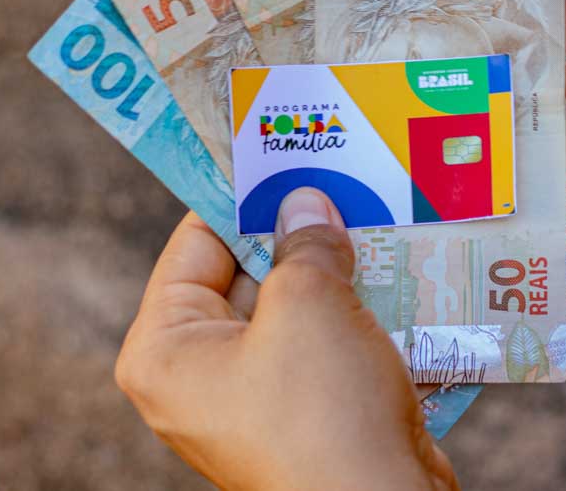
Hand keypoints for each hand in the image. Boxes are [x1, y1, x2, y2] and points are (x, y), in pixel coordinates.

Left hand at [115, 188, 457, 490]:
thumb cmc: (322, 412)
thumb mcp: (309, 306)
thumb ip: (305, 243)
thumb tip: (308, 203)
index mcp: (166, 351)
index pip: (195, 245)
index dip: (240, 195)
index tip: (280, 150)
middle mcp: (199, 376)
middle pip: (248, 275)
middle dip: (299, 232)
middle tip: (342, 178)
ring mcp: (255, 399)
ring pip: (295, 310)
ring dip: (337, 271)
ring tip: (380, 216)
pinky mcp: (306, 415)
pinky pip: (325, 346)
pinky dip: (357, 314)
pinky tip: (399, 275)